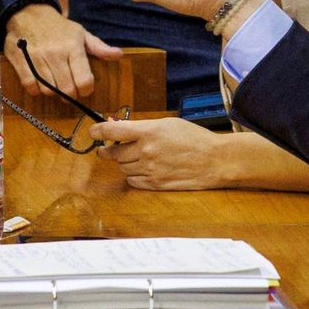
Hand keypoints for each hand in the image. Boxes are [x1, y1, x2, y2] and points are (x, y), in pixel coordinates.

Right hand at [4, 3, 122, 97]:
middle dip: (70, 94)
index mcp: (73, 47)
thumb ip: (99, 47)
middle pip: (66, 90)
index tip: (84, 88)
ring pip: (48, 90)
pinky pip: (30, 87)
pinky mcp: (20, 61)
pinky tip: (40, 82)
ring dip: (53, 91)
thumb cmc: (58, 27)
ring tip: (55, 83)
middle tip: (69, 90)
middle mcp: (56, 54)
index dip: (86, 90)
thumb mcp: (81, 33)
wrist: (29, 13)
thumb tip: (118, 55)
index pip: (84, 80)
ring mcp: (37, 58)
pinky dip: (36, 89)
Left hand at [90, 117, 229, 190]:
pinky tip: (140, 170)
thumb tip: (120, 128)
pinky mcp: (155, 184)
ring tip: (132, 157)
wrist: (214, 160)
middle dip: (108, 150)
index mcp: (149, 132)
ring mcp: (149, 169)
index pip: (113, 131)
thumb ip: (143, 127)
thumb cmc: (194, 138)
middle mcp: (146, 151)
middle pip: (114, 153)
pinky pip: (132, 181)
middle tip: (107, 149)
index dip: (98, 131)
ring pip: (122, 168)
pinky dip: (132, 176)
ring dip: (123, 163)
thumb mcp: (168, 124)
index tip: (93, 132)